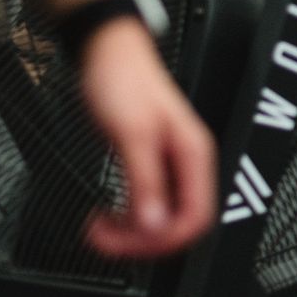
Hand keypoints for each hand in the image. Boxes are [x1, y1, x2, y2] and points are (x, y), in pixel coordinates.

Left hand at [75, 18, 215, 256]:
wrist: (107, 53)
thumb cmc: (123, 81)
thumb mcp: (132, 134)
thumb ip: (146, 181)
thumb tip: (155, 224)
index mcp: (194, 157)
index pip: (196, 217)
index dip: (164, 239)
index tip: (128, 242)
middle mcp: (188, 165)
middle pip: (179, 224)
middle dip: (142, 240)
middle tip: (105, 239)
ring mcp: (171, 167)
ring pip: (162, 219)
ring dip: (132, 233)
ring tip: (100, 229)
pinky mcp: (152, 166)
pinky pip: (148, 205)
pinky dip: (128, 218)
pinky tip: (109, 216)